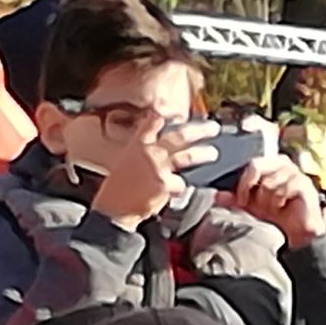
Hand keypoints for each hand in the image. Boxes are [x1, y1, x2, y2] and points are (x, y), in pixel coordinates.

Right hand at [87, 121, 217, 226]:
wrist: (113, 210)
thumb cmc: (117, 190)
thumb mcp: (124, 163)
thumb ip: (142, 153)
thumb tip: (162, 150)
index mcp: (136, 144)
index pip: (153, 122)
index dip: (166, 117)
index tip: (177, 114)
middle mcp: (149, 152)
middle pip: (179, 136)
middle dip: (199, 130)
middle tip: (212, 128)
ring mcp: (159, 167)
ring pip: (187, 156)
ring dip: (202, 153)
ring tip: (212, 153)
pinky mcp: (166, 183)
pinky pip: (180, 184)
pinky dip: (177, 189)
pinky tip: (169, 194)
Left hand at [224, 154, 325, 246]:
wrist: (293, 234)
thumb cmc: (273, 218)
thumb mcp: (249, 207)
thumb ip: (233, 199)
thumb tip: (216, 195)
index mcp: (270, 164)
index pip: (253, 164)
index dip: (244, 183)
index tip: (242, 201)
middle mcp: (284, 165)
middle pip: (258, 168)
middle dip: (256, 193)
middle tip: (261, 207)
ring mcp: (296, 174)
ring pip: (269, 182)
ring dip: (268, 201)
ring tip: (273, 209)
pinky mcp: (305, 186)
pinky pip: (284, 189)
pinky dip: (279, 202)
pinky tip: (282, 208)